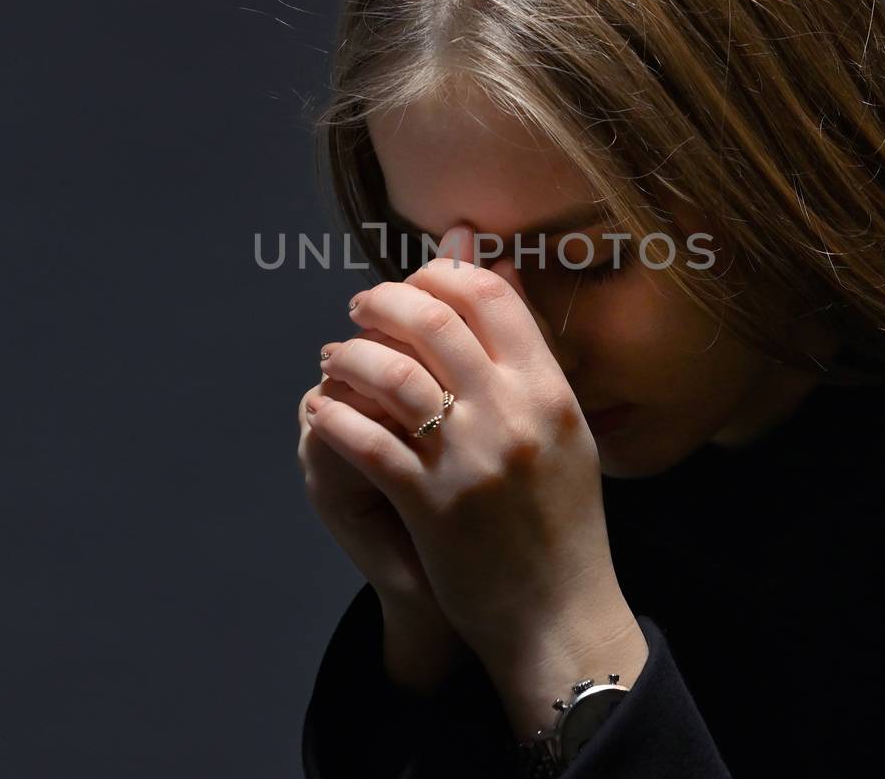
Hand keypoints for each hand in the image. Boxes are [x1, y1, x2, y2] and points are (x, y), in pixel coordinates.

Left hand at [307, 225, 639, 700]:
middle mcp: (513, 414)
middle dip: (384, 302)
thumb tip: (499, 270)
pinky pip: (365, 441)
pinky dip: (334, 417)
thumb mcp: (564, 428)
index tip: (412, 282)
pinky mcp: (430, 503)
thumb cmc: (562, 521)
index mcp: (549, 390)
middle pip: (435, 321)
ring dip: (350, 357)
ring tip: (334, 358)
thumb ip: (531, 352)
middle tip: (359, 307)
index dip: (441, 274)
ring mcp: (470, 458)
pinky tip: (320, 411)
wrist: (559, 614)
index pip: (490, 296)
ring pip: (391, 374)